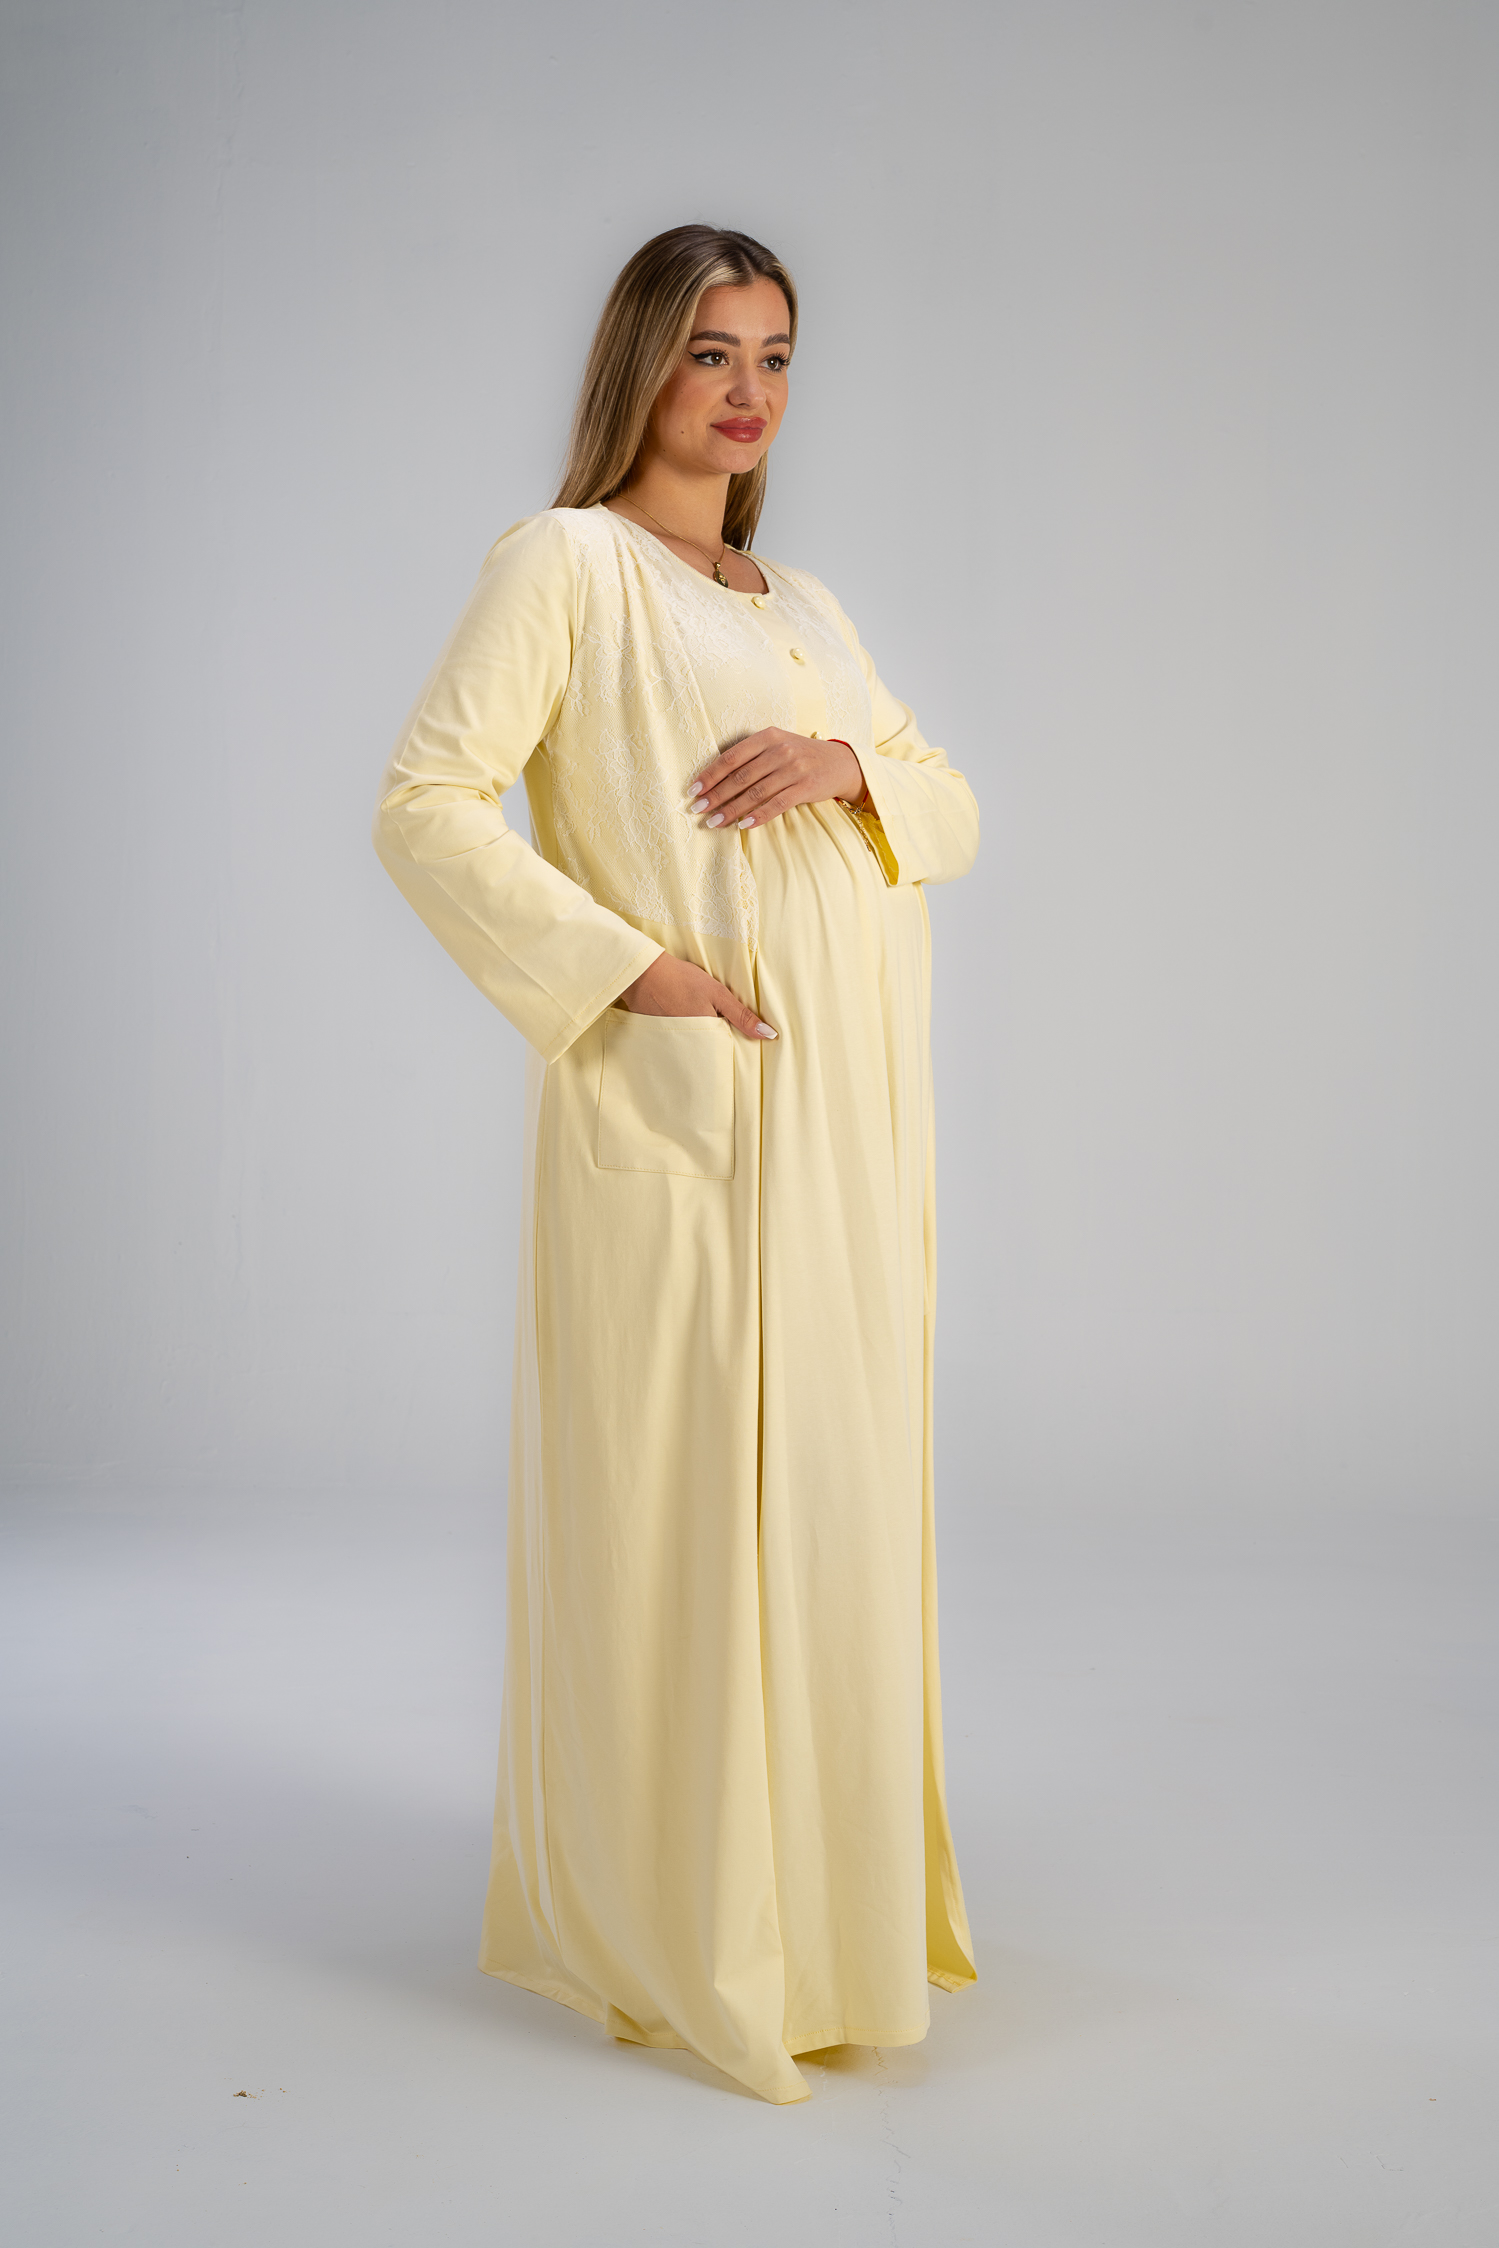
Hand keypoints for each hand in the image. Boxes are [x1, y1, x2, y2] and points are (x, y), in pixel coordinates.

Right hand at [621, 953, 777, 1039]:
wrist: (642, 973)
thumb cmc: (681, 980)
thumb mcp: (717, 993)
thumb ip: (742, 1015)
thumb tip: (769, 1035)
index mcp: (707, 1037)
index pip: (726, 1054)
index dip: (733, 1047)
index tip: (738, 1042)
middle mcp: (690, 1047)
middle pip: (709, 1055)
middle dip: (716, 1049)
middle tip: (717, 1033)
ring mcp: (672, 1046)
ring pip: (693, 1051)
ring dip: (698, 1045)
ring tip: (697, 1028)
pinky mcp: (659, 1041)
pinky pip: (676, 1046)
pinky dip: (682, 1040)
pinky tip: (680, 1025)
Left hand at [689, 730, 866, 831]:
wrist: (840, 762)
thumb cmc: (801, 755)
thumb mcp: (777, 745)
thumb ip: (751, 756)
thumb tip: (716, 778)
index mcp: (767, 737)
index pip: (731, 757)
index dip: (710, 774)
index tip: (693, 790)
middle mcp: (780, 750)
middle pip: (740, 776)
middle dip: (716, 795)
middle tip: (698, 809)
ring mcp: (794, 769)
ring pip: (755, 792)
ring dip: (731, 810)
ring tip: (714, 822)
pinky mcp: (805, 787)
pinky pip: (777, 804)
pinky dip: (758, 816)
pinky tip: (743, 826)